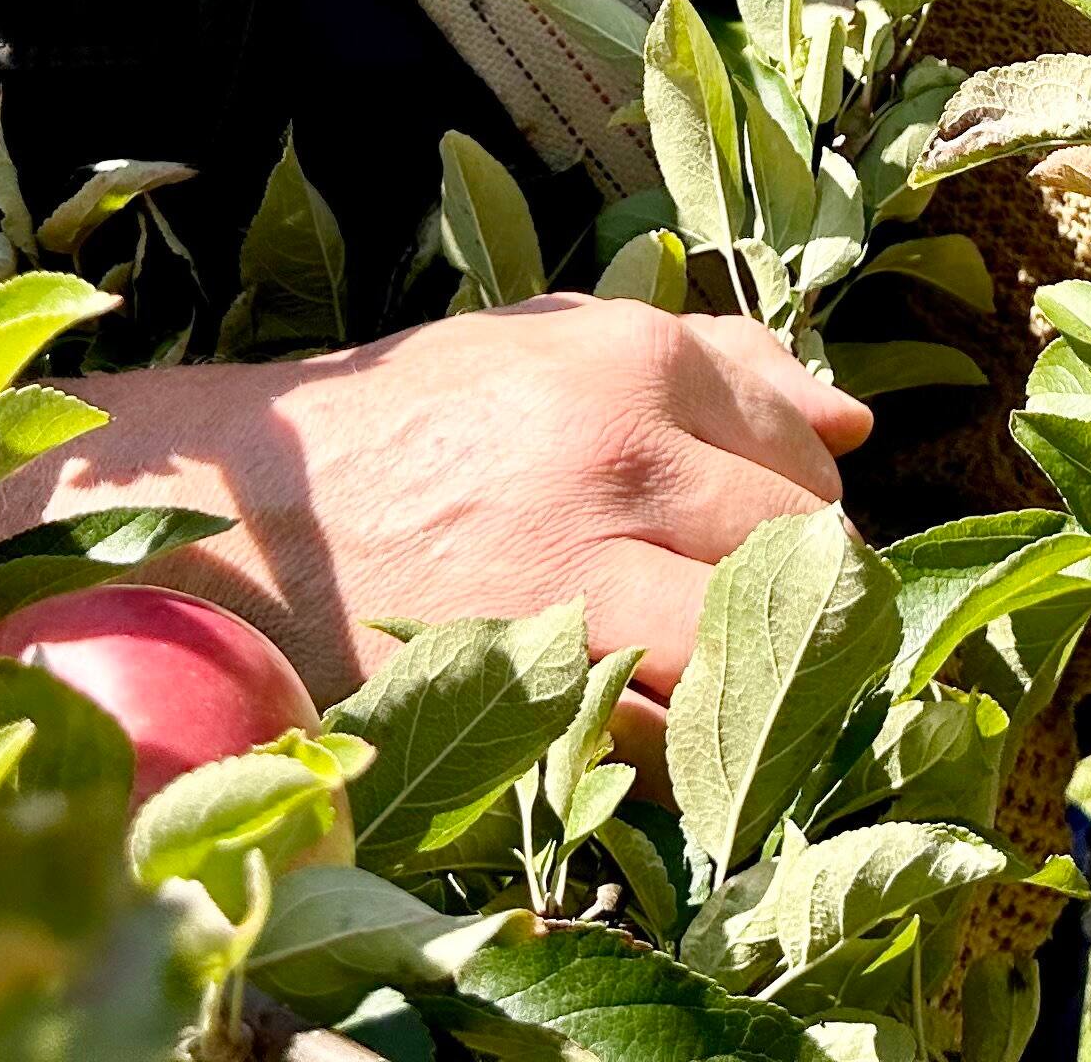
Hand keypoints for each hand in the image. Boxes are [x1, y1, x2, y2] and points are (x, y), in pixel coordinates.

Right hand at [0, 296, 873, 733]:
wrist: (236, 522)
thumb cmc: (409, 425)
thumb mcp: (554, 348)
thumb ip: (718, 365)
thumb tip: (854, 416)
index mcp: (633, 364)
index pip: (808, 459)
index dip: (803, 512)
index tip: (757, 540)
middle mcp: (622, 459)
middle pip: (807, 557)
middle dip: (797, 595)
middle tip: (729, 608)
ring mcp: (579, 581)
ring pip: (755, 653)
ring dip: (750, 678)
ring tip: (691, 668)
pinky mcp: (531, 691)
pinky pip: (667, 738)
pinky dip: (668, 743)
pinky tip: (623, 712)